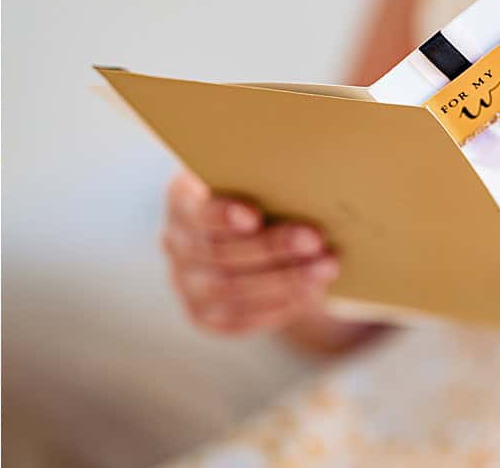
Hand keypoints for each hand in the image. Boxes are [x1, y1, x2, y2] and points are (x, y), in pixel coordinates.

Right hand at [160, 167, 339, 335]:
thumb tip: (301, 180)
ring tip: (325, 268)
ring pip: (231, 290)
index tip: (256, 215)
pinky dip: (278, 306)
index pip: (195, 210)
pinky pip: (240, 319)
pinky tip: (309, 292)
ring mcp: (185, 283)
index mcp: (181, 199)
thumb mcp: (250, 180)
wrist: (246, 239)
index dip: (222, 215)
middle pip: (219, 252)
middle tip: (314, 239)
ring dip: (284, 281)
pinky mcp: (202, 316)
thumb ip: (262, 181)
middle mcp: (175, 242)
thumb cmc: (255, 197)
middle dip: (271, 248)